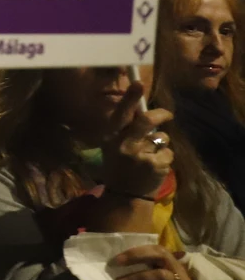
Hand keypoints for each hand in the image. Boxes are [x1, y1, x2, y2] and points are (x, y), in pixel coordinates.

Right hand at [102, 82, 174, 200]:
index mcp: (111, 138)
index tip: (138, 83)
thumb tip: (140, 108)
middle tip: (167, 114)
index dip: (130, 98)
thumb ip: (125, 129)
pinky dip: (165, 158)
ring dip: (161, 143)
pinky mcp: (156, 165)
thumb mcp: (114, 147)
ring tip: (151, 154)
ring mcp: (141, 156)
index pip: (120, 114)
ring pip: (162, 137)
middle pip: (146, 120)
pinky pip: (168, 152)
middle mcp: (124, 145)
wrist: (125, 196)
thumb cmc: (119, 167)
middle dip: (160, 114)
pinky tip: (155, 167)